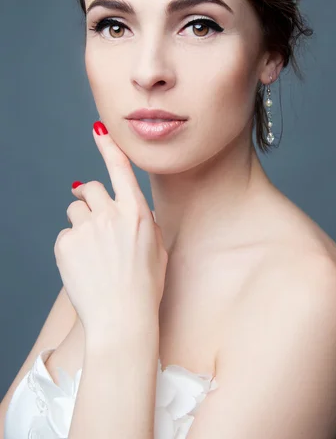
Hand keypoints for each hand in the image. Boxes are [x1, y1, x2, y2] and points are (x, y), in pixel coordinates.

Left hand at [54, 121, 167, 338]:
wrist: (122, 318)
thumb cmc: (146, 286)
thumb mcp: (158, 249)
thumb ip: (145, 223)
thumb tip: (135, 211)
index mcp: (136, 212)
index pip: (120, 169)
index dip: (108, 146)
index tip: (98, 129)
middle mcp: (111, 214)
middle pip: (91, 188)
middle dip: (90, 197)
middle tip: (92, 213)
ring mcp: (86, 229)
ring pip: (75, 210)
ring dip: (81, 222)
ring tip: (92, 250)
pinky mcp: (66, 245)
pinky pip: (66, 234)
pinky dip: (72, 245)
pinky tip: (84, 266)